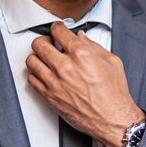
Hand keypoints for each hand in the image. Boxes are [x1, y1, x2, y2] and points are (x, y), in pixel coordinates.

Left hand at [26, 22, 145, 146]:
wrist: (112, 119)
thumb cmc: (114, 94)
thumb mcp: (112, 62)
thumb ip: (94, 46)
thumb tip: (81, 38)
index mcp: (82, 54)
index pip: (58, 31)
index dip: (57, 28)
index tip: (58, 30)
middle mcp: (65, 67)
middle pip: (39, 44)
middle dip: (44, 40)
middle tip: (49, 43)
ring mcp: (54, 82)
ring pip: (31, 61)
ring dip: (38, 57)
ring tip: (45, 58)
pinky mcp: (49, 96)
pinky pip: (31, 79)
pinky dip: (36, 74)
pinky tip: (45, 73)